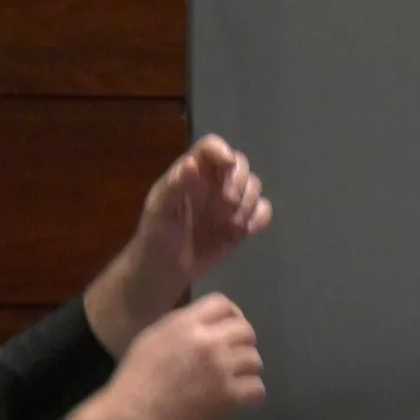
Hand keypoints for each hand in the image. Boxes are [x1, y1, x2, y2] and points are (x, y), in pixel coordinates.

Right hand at [69, 293, 263, 419]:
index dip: (232, 315)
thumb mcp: (153, 338)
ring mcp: (222, 369)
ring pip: (255, 360)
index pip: (223, 305)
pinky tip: (238, 396)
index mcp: (187, 324)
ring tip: (234, 378)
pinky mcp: (229, 397)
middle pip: (246, 331)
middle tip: (234, 357)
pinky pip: (257, 388)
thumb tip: (206, 326)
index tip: (229, 328)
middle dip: (243, 342)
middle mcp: (209, 342)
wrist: (133, 419)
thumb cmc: (135, 379)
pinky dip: (250, 393)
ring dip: (247, 369)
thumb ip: (182, 326)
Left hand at [123, 135, 271, 312]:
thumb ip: (176, 185)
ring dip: (247, 204)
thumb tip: (193, 163)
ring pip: (254, 186)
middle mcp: (213, 181)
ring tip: (228, 226)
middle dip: (237, 184)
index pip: (210, 147)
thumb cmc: (157, 236)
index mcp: (190, 172)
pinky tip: (246, 232)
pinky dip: (259, 218)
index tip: (227, 165)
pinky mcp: (241, 223)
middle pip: (239, 164)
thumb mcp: (160, 210)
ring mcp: (229, 202)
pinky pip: (262, 210)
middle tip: (224, 207)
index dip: (222, 150)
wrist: (166, 271)